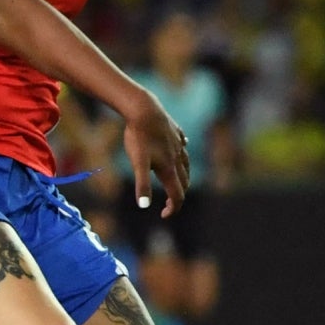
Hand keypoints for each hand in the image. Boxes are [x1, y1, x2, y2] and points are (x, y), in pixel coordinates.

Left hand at [119, 94, 189, 217]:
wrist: (143, 109)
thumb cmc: (139, 137)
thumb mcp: (138, 163)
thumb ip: (142, 184)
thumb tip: (144, 206)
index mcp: (169, 168)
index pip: (177, 195)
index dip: (173, 208)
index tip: (163, 215)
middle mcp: (177, 158)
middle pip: (184, 182)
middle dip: (178, 194)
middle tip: (168, 201)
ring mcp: (178, 144)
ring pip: (186, 164)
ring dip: (183, 176)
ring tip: (175, 180)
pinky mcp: (175, 132)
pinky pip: (183, 145)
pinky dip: (182, 153)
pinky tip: (180, 150)